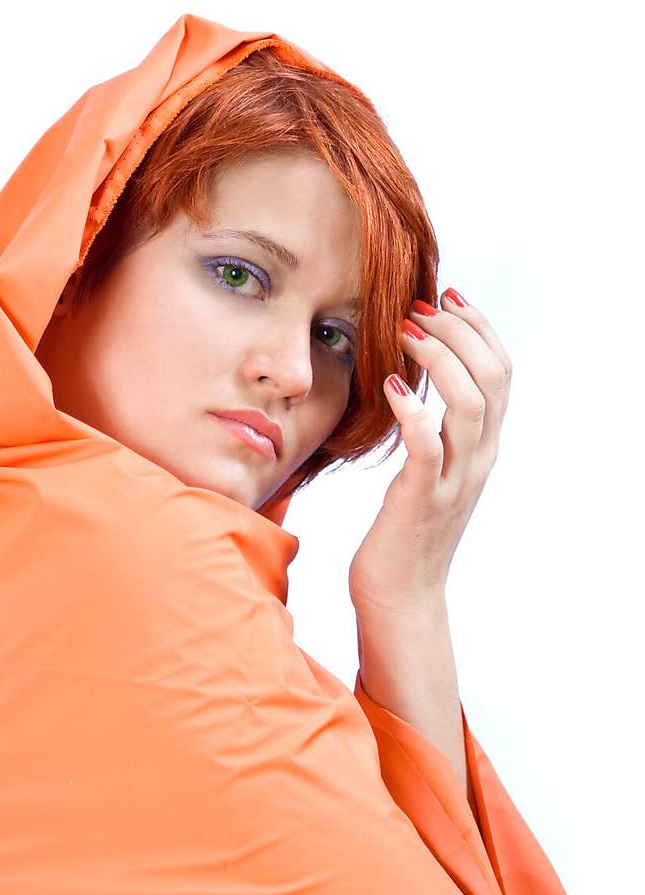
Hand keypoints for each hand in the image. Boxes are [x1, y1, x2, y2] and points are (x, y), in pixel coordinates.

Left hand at [348, 288, 511, 618]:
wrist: (399, 599)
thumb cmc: (402, 535)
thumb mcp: (428, 475)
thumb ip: (434, 433)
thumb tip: (416, 382)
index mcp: (482, 450)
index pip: (501, 372)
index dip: (480, 327)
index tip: (447, 296)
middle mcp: (477, 461)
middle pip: (494, 378)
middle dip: (460, 330)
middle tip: (419, 309)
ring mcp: (453, 481)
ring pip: (470, 404)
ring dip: (440, 358)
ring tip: (404, 333)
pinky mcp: (421, 500)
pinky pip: (427, 445)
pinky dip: (413, 409)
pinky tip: (392, 385)